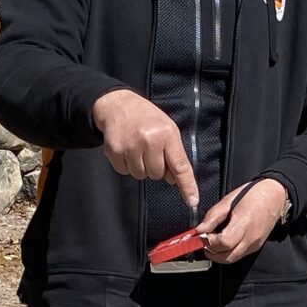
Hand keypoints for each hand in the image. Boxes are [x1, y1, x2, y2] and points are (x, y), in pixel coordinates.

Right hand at [90, 88, 197, 211]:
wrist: (119, 105)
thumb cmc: (148, 119)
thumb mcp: (168, 130)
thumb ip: (174, 154)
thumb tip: (174, 181)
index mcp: (167, 135)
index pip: (180, 166)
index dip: (187, 185)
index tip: (192, 201)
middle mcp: (149, 140)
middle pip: (157, 175)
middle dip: (155, 167)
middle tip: (150, 150)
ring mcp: (130, 146)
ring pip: (140, 175)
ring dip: (140, 167)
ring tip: (137, 148)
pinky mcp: (114, 150)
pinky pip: (124, 171)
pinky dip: (126, 164)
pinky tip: (126, 149)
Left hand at [195, 178, 289, 264]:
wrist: (275, 195)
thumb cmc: (253, 194)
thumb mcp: (228, 200)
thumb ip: (213, 216)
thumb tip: (200, 230)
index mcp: (243, 222)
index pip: (223, 243)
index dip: (209, 242)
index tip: (202, 235)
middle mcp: (250, 237)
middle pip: (227, 257)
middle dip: (212, 252)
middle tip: (205, 241)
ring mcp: (255, 244)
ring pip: (232, 259)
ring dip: (219, 254)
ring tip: (213, 242)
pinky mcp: (256, 246)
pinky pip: (239, 255)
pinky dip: (228, 252)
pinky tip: (224, 242)